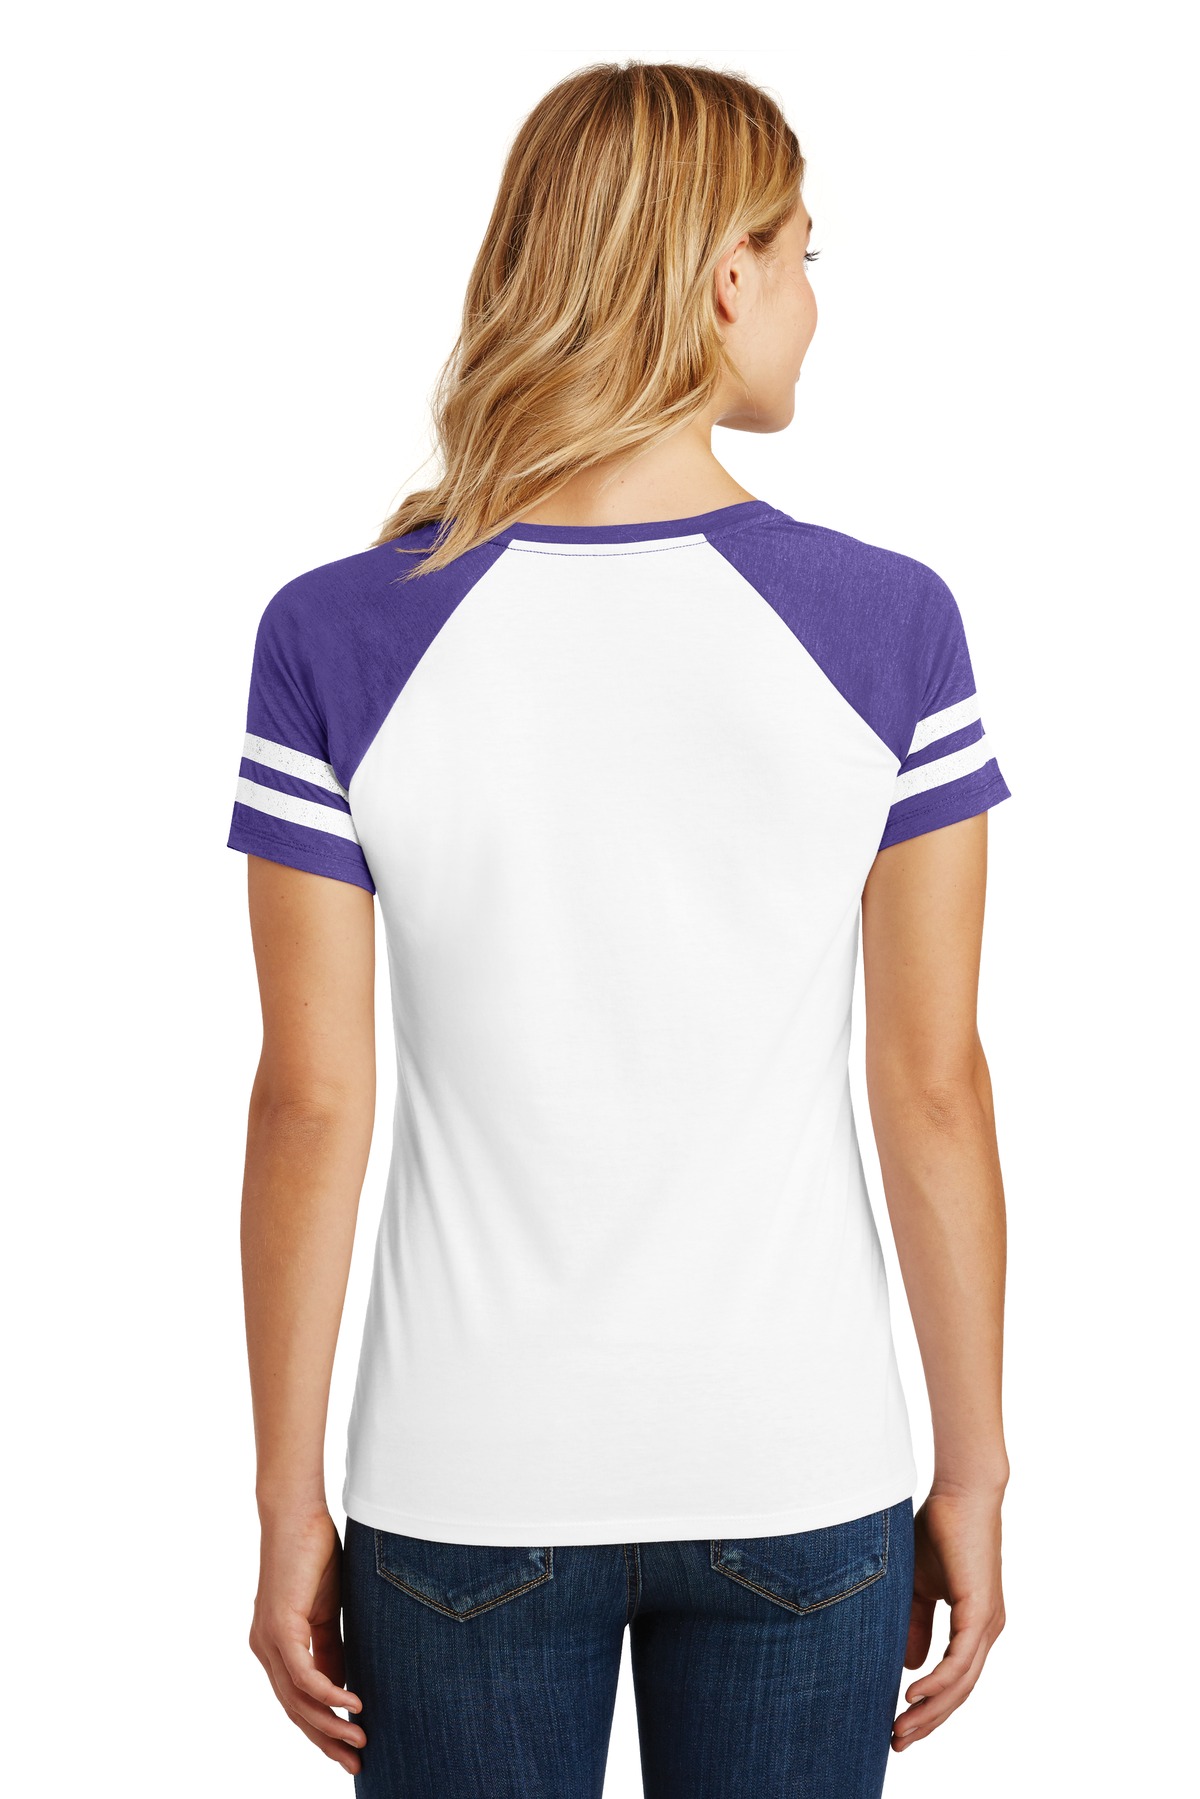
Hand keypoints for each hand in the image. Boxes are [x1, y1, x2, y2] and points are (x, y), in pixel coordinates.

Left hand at [249, 1506, 366, 1774]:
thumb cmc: (313, 1556)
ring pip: (298, 1700)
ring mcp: (269, 1640)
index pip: (297, 1700)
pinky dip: (328, 1694)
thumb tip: (342, 1686)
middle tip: (355, 1763)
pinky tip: (353, 1704)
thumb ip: (331, 1648)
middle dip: (326, 1740)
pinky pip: (304, 1675)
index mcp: (275, 1646)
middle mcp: (266, 1649)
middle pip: (295, 1710)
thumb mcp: (327, 1611)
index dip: (322, 1728)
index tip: (349, 1749)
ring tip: (361, 1740)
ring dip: (330, 1725)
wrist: (297, 1515)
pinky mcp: (280, 1627)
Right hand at [892, 1483, 1006, 1751]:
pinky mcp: (981, 1612)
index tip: (900, 1726)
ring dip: (931, 1711)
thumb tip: (910, 1667)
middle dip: (928, 1721)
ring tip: (901, 1729)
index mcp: (974, 1625)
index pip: (954, 1679)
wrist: (960, 1492)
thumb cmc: (939, 1530)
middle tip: (897, 1742)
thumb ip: (916, 1624)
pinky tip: (914, 1695)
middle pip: (959, 1692)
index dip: (929, 1706)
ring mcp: (987, 1624)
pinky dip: (938, 1682)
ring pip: (961, 1684)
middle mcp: (986, 1631)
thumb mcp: (918, 1586)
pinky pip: (961, 1660)